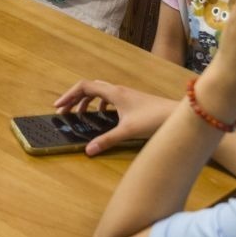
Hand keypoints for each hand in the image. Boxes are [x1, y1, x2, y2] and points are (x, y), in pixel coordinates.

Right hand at [54, 79, 176, 155]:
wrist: (177, 115)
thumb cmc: (154, 119)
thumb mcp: (127, 131)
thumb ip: (106, 140)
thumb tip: (88, 150)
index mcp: (114, 93)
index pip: (84, 87)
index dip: (68, 95)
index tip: (58, 106)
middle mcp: (119, 90)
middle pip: (90, 88)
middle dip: (75, 98)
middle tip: (65, 111)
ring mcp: (127, 94)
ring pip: (100, 92)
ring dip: (87, 101)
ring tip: (80, 114)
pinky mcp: (133, 101)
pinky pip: (110, 97)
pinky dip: (100, 104)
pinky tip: (103, 115)